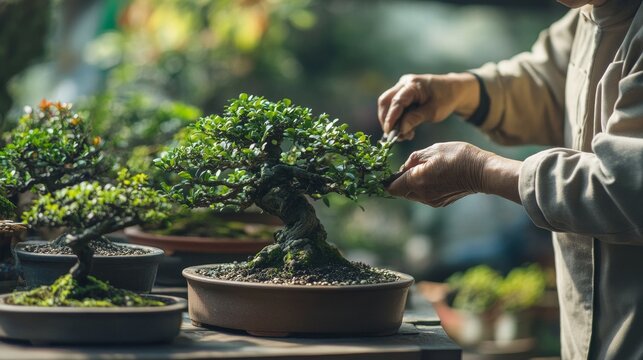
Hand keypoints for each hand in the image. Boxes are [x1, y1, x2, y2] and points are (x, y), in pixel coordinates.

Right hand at [377, 73, 479, 140]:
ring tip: (403, 135)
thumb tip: (401, 129)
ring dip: (391, 121)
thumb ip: (416, 119)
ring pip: (387, 104)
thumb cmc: (446, 99)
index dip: (391, 118)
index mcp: (413, 85)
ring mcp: (402, 87)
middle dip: (386, 119)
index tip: (390, 132)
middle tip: (394, 136)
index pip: (396, 101)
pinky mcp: (402, 93)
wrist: (454, 89)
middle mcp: (404, 83)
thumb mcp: (434, 111)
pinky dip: (396, 119)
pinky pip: (393, 106)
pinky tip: (405, 129)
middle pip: (385, 101)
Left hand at [387, 142, 521, 206]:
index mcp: (416, 180)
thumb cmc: (458, 156)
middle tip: (406, 168)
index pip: (391, 187)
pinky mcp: (439, 202)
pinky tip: (432, 176)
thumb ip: (413, 159)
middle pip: (400, 192)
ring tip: (421, 170)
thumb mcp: (433, 150)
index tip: (387, 172)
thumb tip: (403, 168)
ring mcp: (431, 201)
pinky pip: (423, 196)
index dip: (386, 180)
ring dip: (411, 184)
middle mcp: (422, 195)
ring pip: (412, 194)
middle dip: (399, 181)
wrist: (482, 172)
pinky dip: (422, 187)